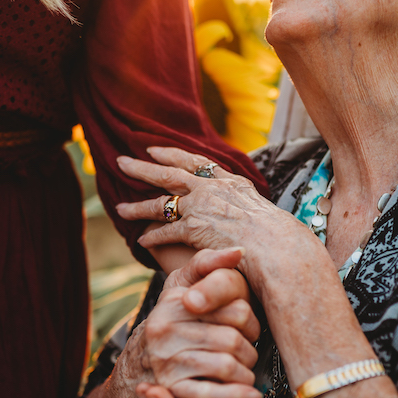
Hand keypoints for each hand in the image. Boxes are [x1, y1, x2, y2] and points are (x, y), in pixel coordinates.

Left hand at [115, 146, 306, 263]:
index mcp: (230, 182)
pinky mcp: (195, 229)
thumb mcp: (262, 209)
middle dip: (142, 168)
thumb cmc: (277, 236)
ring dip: (137, 206)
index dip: (172, 155)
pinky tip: (141, 240)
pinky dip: (152, 236)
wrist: (278, 247)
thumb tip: (240, 210)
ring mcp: (202, 207)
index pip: (196, 163)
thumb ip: (244, 205)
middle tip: (121, 162)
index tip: (154, 150)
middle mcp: (212, 189)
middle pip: (169, 174)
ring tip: (119, 209)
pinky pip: (166, 232)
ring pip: (160, 203)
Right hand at [120, 248, 262, 397]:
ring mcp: (165, 364)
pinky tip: (246, 395)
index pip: (236, 311)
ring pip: (226, 368)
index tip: (249, 329)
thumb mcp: (185, 282)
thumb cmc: (176, 317)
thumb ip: (209, 263)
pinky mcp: (169, 393)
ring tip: (246, 372)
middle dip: (249, 351)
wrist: (141, 360)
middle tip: (248, 354)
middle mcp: (165, 333)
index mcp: (174, 303)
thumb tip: (239, 252)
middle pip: (233, 341)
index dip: (251, 323)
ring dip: (245, 374)